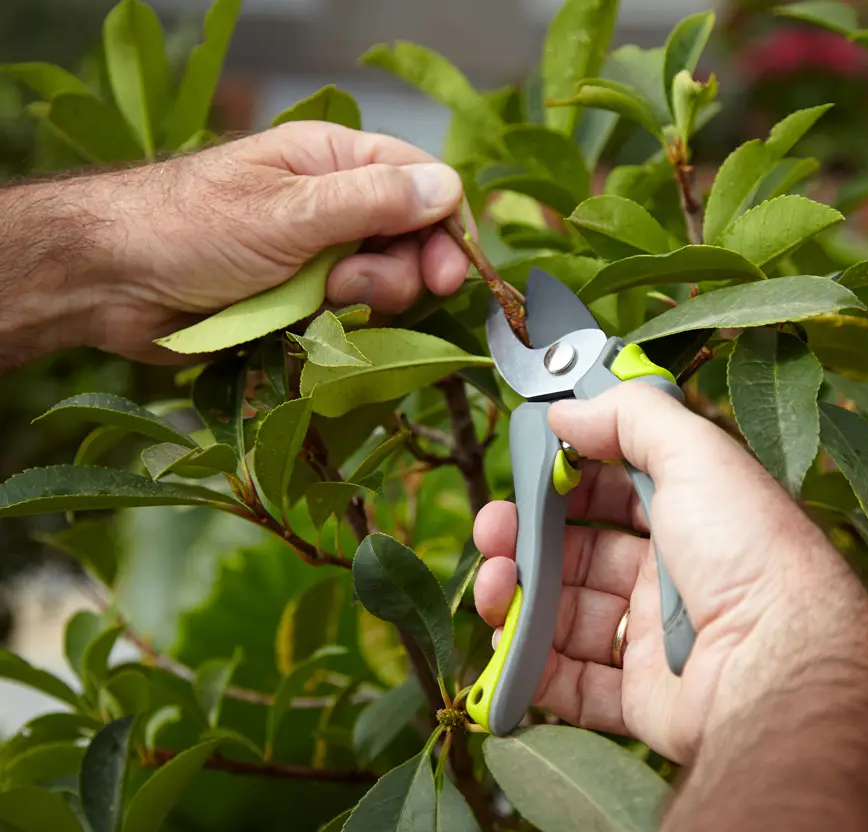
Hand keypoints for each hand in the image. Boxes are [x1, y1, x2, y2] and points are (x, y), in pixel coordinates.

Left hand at [36, 122, 467, 362]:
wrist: (114, 284)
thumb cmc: (190, 229)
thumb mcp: (289, 211)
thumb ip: (372, 201)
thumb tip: (446, 189)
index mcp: (335, 162)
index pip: (422, 186)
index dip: (444, 229)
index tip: (448, 275)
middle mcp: (335, 206)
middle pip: (411, 242)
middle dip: (396, 272)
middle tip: (353, 286)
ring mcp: (319, 257)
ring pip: (382, 286)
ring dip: (363, 301)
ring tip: (315, 301)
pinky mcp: (302, 302)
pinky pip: (349, 318)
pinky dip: (338, 327)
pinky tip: (303, 325)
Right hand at [473, 383, 867, 761]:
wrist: (781, 670)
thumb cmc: (745, 552)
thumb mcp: (696, 455)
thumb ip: (630, 416)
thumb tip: (565, 410)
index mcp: (688, 521)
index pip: (612, 497)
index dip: (566, 485)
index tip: (528, 474)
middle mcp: (670, 579)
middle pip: (578, 558)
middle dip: (526, 543)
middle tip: (492, 533)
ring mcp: (654, 642)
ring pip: (565, 618)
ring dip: (518, 600)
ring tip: (491, 587)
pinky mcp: (641, 700)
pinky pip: (572, 682)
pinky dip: (531, 665)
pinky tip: (505, 642)